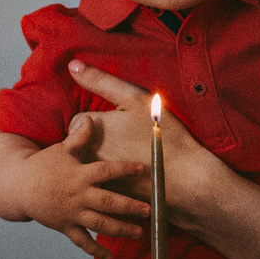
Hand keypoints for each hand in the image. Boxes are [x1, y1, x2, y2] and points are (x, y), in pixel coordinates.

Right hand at [18, 119, 149, 256]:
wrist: (18, 186)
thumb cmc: (44, 165)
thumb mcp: (62, 149)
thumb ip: (79, 137)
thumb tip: (90, 118)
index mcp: (80, 174)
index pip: (106, 171)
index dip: (125, 169)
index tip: (144, 168)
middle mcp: (78, 195)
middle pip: (108, 203)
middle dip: (130, 207)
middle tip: (149, 210)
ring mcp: (72, 213)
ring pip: (100, 224)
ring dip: (120, 229)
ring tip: (139, 233)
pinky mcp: (65, 227)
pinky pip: (82, 241)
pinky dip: (95, 250)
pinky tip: (110, 256)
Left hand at [66, 61, 232, 227]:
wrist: (186, 178)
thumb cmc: (163, 134)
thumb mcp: (134, 99)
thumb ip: (100, 80)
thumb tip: (72, 64)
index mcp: (90, 129)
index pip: (78, 122)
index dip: (97, 122)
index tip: (116, 125)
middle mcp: (87, 154)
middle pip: (80, 145)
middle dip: (96, 142)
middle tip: (124, 142)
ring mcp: (96, 176)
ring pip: (89, 164)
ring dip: (103, 160)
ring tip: (128, 158)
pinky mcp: (107, 194)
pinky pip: (101, 182)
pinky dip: (111, 179)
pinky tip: (133, 176)